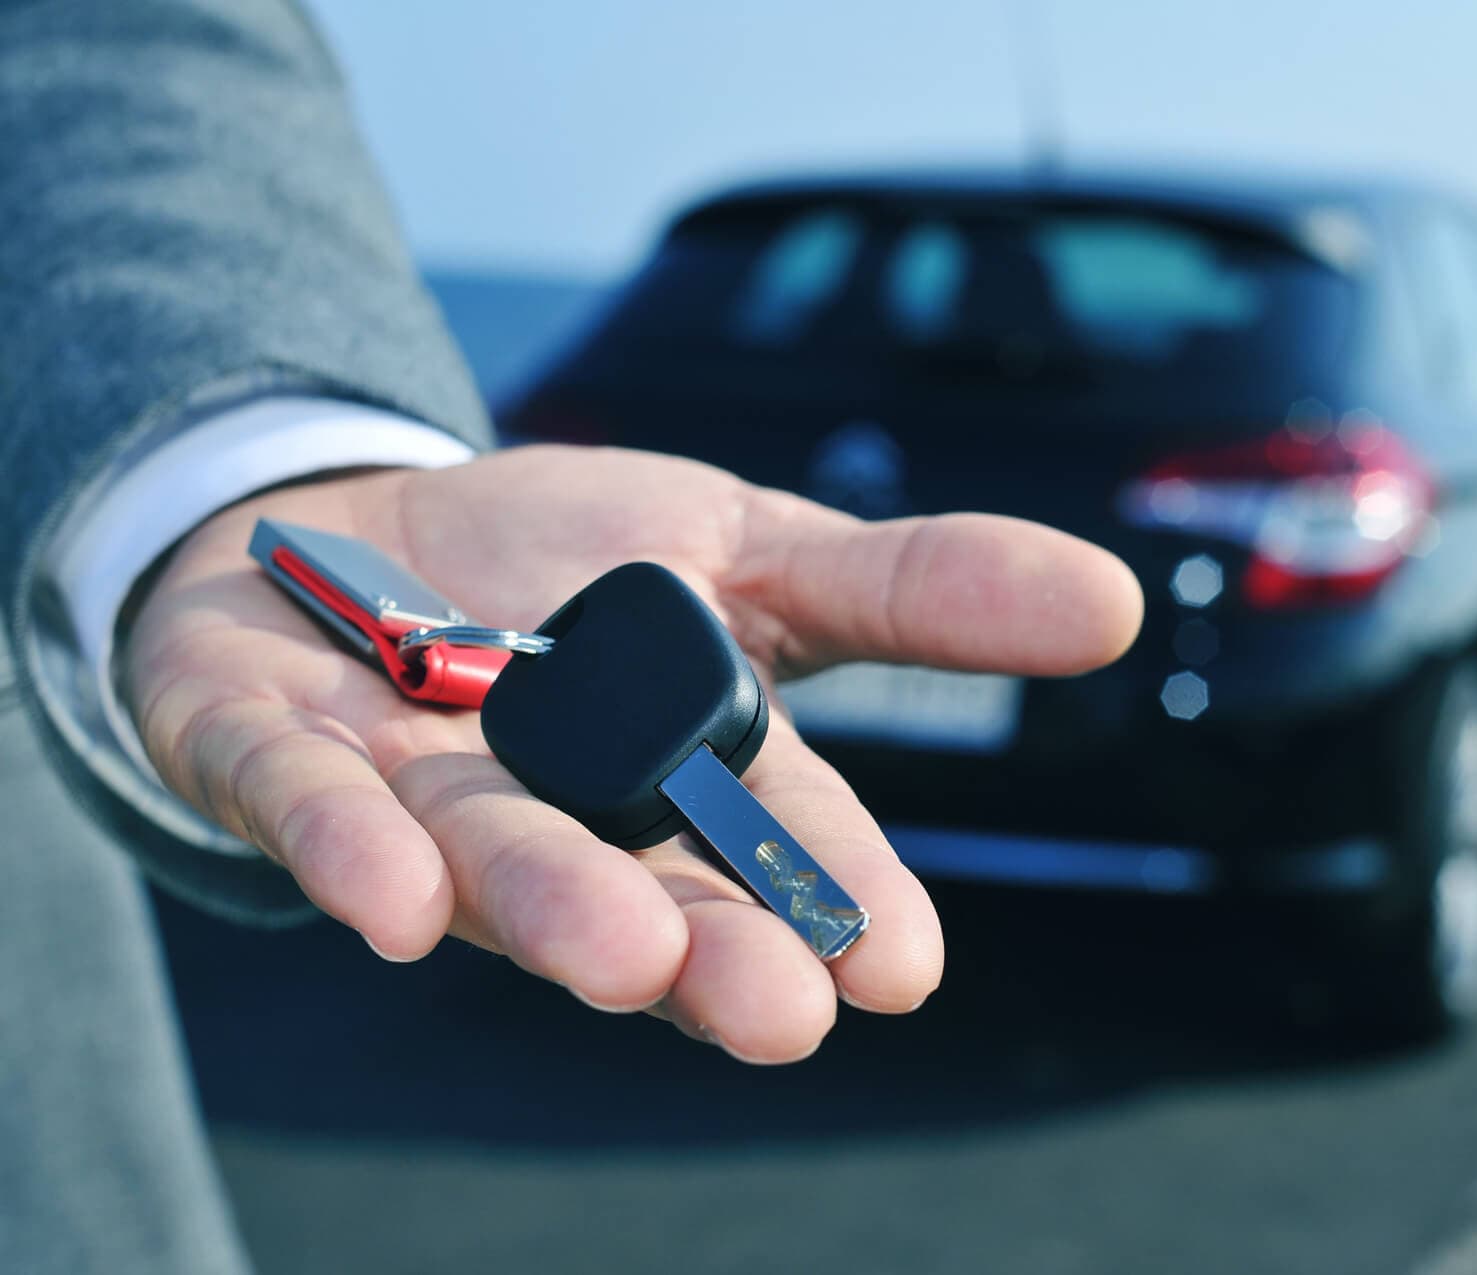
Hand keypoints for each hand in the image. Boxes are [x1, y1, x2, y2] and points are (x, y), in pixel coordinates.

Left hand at [128, 445, 1141, 1061]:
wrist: (345, 526)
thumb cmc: (561, 568)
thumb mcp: (750, 545)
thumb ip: (910, 589)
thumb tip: (1110, 603)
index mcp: (684, 777)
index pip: (781, 844)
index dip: (839, 904)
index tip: (898, 969)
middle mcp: (563, 817)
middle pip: (645, 890)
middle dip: (710, 951)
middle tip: (777, 1010)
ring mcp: (415, 792)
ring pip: (492, 866)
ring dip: (557, 912)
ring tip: (629, 956)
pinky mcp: (275, 752)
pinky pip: (307, 810)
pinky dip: (350, 852)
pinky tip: (395, 905)